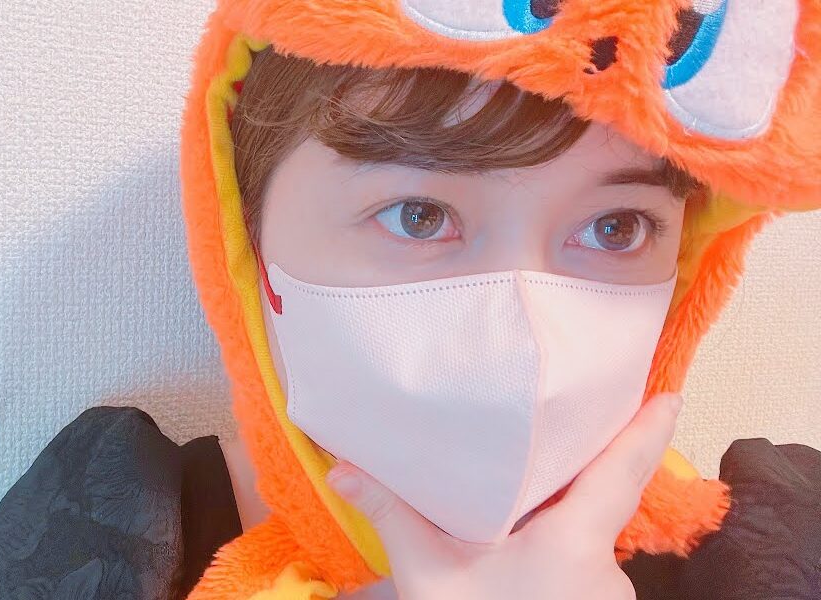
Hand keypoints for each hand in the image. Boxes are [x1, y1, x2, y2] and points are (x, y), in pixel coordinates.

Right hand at [327, 392, 684, 599]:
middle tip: (577, 419)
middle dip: (590, 465)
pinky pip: (583, 565)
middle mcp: (603, 568)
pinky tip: (523, 541)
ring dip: (564, 515)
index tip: (671, 393)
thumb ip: (392, 516)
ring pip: (589, 538)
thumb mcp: (428, 577)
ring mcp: (603, 594)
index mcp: (574, 542)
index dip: (648, 429)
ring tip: (526, 489)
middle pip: (604, 500)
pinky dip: (560, 546)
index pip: (623, 472)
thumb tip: (342, 469)